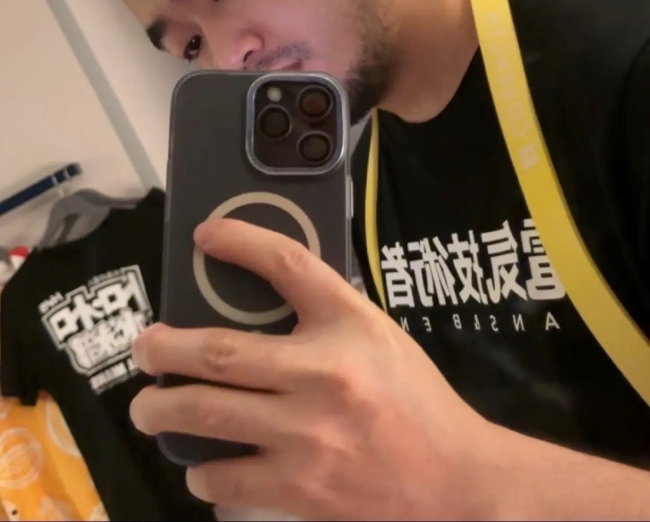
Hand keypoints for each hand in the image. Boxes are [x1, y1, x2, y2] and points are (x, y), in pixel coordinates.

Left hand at [130, 219, 500, 520]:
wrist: (454, 480)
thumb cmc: (413, 398)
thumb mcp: (375, 333)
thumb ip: (323, 311)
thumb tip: (255, 291)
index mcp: (349, 325)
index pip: (287, 263)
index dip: (240, 241)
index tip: (206, 234)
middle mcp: (323, 375)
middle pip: (221, 351)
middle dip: (165, 348)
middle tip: (143, 346)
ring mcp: (307, 438)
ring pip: (208, 415)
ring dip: (162, 409)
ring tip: (148, 407)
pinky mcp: (299, 490)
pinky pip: (224, 478)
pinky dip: (202, 469)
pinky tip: (200, 461)